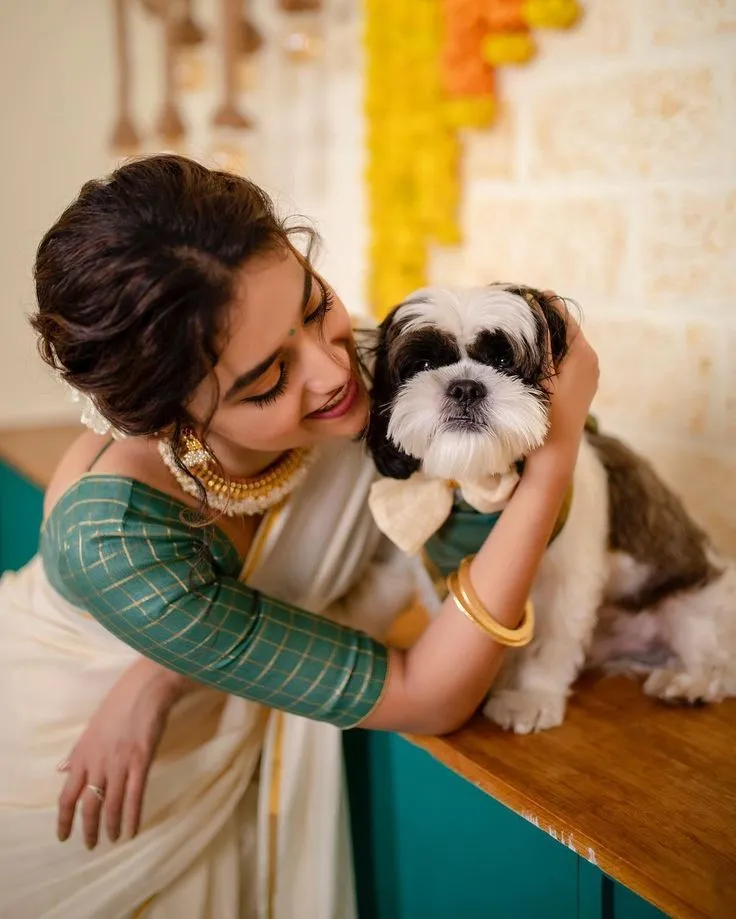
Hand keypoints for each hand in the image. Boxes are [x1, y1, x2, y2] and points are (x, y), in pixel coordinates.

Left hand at [57, 659, 191, 848]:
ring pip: (111, 804)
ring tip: (112, 840)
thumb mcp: (92, 727)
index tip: (63, 836)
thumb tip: (61, 770)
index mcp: (83, 754)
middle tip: (91, 844)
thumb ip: (78, 751)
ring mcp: (119, 763)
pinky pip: (135, 796)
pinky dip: (132, 817)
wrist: (146, 688)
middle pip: (89, 805)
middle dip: (89, 829)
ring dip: (110, 826)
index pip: (67, 795)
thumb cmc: (120, 702)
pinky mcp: (141, 762)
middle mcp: (98, 762)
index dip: (64, 819)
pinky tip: (132, 831)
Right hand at [529, 293, 598, 473]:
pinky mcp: (577, 388)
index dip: (542, 303)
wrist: (554, 456)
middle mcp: (589, 362)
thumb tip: (540, 302)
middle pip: (562, 330)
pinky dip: (545, 355)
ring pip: (560, 347)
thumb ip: (542, 339)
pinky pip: (560, 361)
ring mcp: (585, 376)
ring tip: (514, 329)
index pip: (563, 316)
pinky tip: (525, 355)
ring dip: (541, 338)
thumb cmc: (546, 416)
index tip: (518, 294)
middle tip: (511, 310)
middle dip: (540, 320)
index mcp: (584, 355)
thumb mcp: (542, 373)